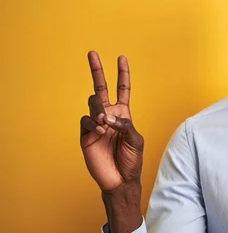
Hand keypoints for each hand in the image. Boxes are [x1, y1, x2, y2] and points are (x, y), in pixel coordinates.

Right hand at [80, 51, 143, 191]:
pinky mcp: (86, 134)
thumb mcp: (136, 140)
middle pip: (101, 88)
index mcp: (124, 114)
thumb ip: (125, 124)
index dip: (122, 74)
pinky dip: (93, 123)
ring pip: (93, 103)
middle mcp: (109, 115)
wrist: (119, 179)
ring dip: (99, 109)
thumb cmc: (132, 160)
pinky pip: (85, 119)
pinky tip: (100, 131)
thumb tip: (107, 116)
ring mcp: (96, 124)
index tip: (121, 58)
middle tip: (92, 53)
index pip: (122, 89)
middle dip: (97, 70)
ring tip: (105, 124)